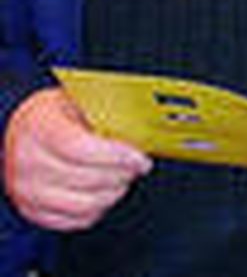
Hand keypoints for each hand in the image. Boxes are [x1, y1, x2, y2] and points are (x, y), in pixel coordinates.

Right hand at [2, 86, 150, 230]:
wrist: (25, 130)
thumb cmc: (58, 115)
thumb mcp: (79, 101)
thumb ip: (107, 114)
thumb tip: (144, 127)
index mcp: (40, 128)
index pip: (81, 149)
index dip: (117, 156)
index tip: (140, 158)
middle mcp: (28, 162)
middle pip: (87, 179)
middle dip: (122, 174)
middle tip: (138, 166)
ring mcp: (27, 190)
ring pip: (84, 205)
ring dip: (113, 193)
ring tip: (124, 179)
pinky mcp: (32, 211)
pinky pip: (75, 221)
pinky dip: (97, 210)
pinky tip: (105, 193)